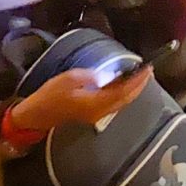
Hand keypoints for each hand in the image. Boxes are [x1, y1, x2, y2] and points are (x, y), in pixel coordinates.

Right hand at [10, 64, 153, 132]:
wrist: (37, 116)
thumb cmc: (50, 96)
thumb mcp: (69, 79)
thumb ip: (90, 77)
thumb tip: (105, 76)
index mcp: (97, 103)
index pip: (124, 92)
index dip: (138, 81)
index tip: (148, 69)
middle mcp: (101, 112)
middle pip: (126, 100)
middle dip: (139, 86)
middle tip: (148, 71)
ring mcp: (97, 115)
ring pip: (121, 102)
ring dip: (132, 90)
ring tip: (139, 75)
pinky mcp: (92, 114)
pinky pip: (113, 103)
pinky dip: (122, 93)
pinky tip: (122, 84)